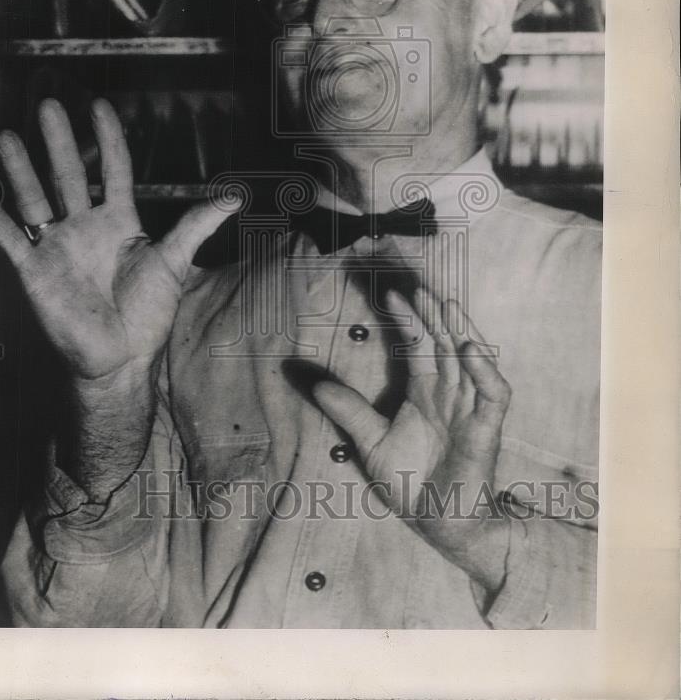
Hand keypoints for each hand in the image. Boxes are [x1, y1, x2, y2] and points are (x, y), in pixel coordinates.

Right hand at [0, 98, 234, 480]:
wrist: (120, 358)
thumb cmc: (149, 313)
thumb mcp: (173, 261)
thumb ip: (197, 225)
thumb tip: (236, 196)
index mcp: (119, 221)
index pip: (113, 170)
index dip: (107, 139)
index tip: (98, 106)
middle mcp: (86, 228)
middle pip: (70, 175)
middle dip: (59, 142)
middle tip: (48, 106)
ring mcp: (58, 247)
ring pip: (36, 199)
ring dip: (22, 169)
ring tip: (7, 137)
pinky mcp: (36, 271)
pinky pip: (11, 239)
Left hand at [312, 285, 511, 594]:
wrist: (438, 521)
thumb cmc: (411, 481)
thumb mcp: (370, 441)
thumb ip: (348, 410)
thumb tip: (316, 384)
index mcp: (425, 391)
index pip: (418, 345)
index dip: (408, 319)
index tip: (390, 293)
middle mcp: (449, 392)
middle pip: (444, 343)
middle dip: (433, 314)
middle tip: (418, 286)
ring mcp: (469, 408)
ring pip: (470, 359)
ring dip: (460, 330)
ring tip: (446, 303)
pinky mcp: (486, 428)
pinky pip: (492, 393)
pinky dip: (484, 370)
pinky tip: (470, 349)